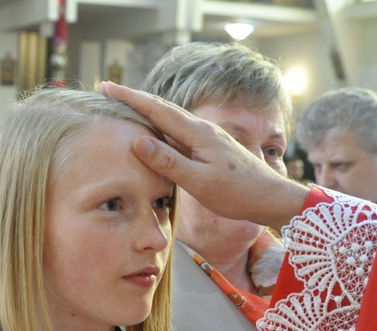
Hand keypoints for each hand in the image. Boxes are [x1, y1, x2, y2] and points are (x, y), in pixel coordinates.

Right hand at [99, 81, 309, 229]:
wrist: (269, 197)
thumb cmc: (236, 193)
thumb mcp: (199, 181)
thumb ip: (168, 162)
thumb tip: (138, 141)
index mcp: (198, 133)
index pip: (157, 109)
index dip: (130, 97)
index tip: (107, 87)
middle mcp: (201, 129)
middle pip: (161, 108)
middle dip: (134, 98)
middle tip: (108, 91)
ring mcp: (206, 137)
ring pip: (169, 119)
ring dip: (145, 110)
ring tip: (122, 107)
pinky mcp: (208, 147)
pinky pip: (177, 132)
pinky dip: (158, 126)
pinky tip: (151, 132)